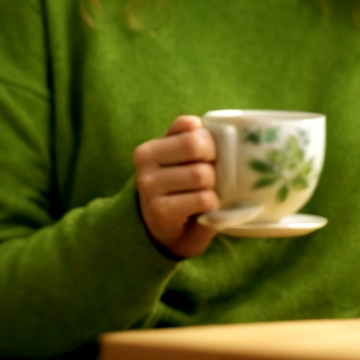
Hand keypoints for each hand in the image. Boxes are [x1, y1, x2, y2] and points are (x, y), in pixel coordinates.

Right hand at [134, 115, 218, 258]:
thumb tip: (200, 123)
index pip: (191, 129)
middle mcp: (145, 163)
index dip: (211, 143)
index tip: (209, 158)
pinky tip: (201, 210)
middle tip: (211, 177)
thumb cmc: (180, 192)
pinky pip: (202, 198)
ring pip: (201, 173)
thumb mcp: (181, 162)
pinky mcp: (160, 212)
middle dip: (213, 161)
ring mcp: (149, 187)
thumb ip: (188, 137)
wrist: (164, 236)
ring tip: (204, 194)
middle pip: (196, 146)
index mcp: (151, 147)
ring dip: (213, 186)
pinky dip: (212, 204)